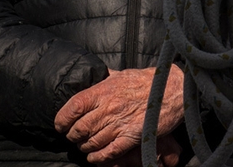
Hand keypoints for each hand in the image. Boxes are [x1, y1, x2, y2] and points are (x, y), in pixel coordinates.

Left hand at [54, 65, 183, 163]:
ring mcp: (120, 123)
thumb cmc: (147, 80)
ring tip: (85, 146)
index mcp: (104, 89)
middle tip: (74, 137)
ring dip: (86, 148)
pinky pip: (109, 152)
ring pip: (92, 142)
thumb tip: (96, 75)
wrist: (172, 88)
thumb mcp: (123, 74)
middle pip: (80, 128)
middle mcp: (109, 107)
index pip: (74, 106)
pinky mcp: (132, 136)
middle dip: (73, 136)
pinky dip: (99, 158)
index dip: (62, 118)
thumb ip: (107, 77)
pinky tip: (95, 157)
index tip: (60, 124)